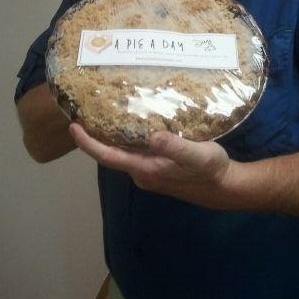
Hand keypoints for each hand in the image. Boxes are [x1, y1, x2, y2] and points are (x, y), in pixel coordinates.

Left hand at [69, 123, 234, 208]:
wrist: (225, 188)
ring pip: (122, 153)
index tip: (73, 126)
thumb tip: (152, 136)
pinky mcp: (158, 169)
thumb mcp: (196, 155)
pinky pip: (134, 153)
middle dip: (95, 136)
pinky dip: (126, 139)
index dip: (88, 143)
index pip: (108, 156)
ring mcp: (149, 173)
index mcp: (146, 169)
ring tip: (104, 112)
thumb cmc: (211, 170)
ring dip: (110, 136)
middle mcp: (142, 173)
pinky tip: (131, 124)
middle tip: (86, 111)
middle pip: (110, 154)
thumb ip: (174, 146)